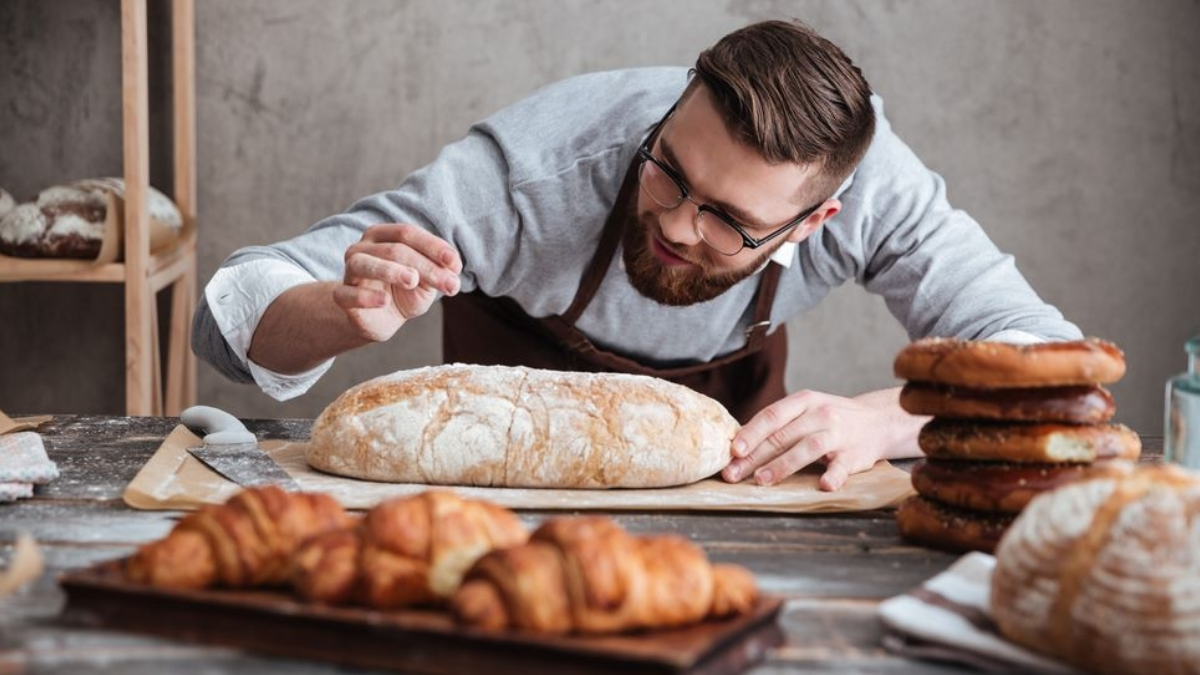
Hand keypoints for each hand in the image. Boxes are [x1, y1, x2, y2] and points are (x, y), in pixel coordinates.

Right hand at [334, 224, 462, 341]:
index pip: (407, 233)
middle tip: (450, 286)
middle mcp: (363, 247)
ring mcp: (349, 270)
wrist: (382, 318)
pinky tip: (384, 300)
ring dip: (391, 270)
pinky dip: (365, 296)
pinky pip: (347, 294)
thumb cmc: (405, 291)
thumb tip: (453, 270)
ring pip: (364, 263)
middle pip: (395, 250)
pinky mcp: (342, 296)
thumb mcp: (427, 280)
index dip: (433, 246)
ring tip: (412, 280)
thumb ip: (439, 271)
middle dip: (426, 267)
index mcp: (384, 235)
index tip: (455, 264)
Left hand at [721, 388, 924, 490]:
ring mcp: (839, 434)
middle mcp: (820, 414)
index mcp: (804, 401)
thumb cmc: (830, 419)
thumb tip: (739, 446)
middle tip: (734, 474)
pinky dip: (833, 475)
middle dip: (755, 456)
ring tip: (762, 480)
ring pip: (807, 449)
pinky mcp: (855, 455)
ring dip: (783, 465)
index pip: (771, 416)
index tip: (733, 450)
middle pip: (783, 435)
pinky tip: (823, 485)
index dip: (751, 433)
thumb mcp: (806, 411)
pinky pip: (842, 466)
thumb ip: (779, 424)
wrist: (878, 421)